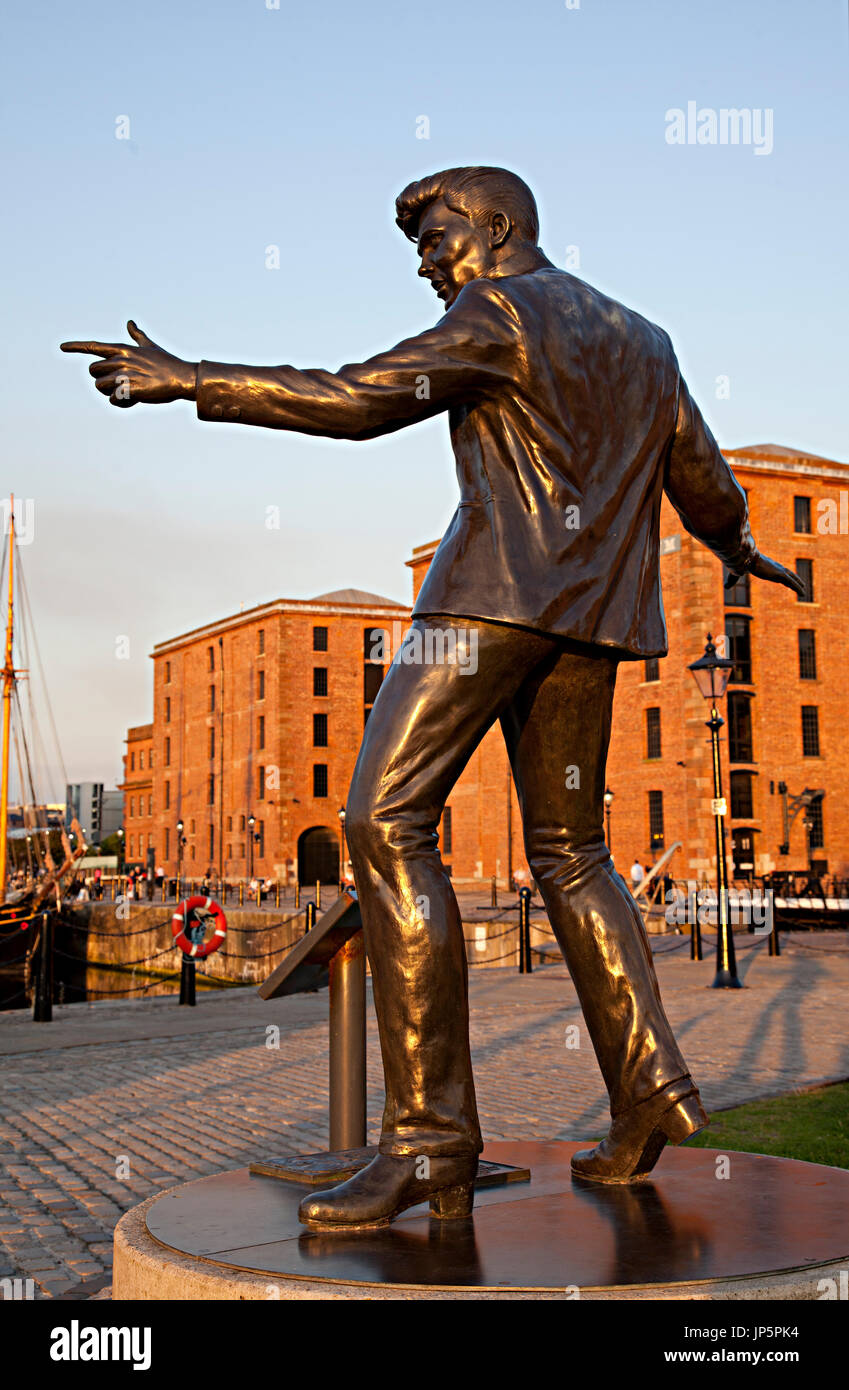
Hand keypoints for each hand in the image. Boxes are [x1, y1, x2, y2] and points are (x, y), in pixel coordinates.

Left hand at [60, 321, 196, 407]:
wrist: (182, 377)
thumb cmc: (167, 362)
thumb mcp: (149, 347)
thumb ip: (137, 336)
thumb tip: (130, 323)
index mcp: (123, 350)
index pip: (94, 346)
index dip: (76, 346)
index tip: (62, 347)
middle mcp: (121, 360)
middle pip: (93, 370)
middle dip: (101, 379)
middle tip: (117, 383)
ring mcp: (126, 374)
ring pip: (100, 386)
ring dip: (110, 392)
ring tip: (126, 392)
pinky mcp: (131, 389)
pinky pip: (113, 399)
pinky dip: (121, 403)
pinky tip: (134, 399)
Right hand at [725, 552, 804, 596]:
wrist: (745, 558)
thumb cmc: (741, 563)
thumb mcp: (737, 573)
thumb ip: (733, 581)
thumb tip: (726, 587)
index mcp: (766, 566)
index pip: (777, 571)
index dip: (783, 575)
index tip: (786, 578)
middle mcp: (775, 567)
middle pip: (788, 573)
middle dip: (794, 578)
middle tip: (800, 584)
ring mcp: (779, 570)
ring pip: (792, 579)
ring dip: (799, 584)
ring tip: (804, 591)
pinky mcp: (780, 575)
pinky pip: (792, 583)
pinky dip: (798, 588)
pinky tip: (803, 593)